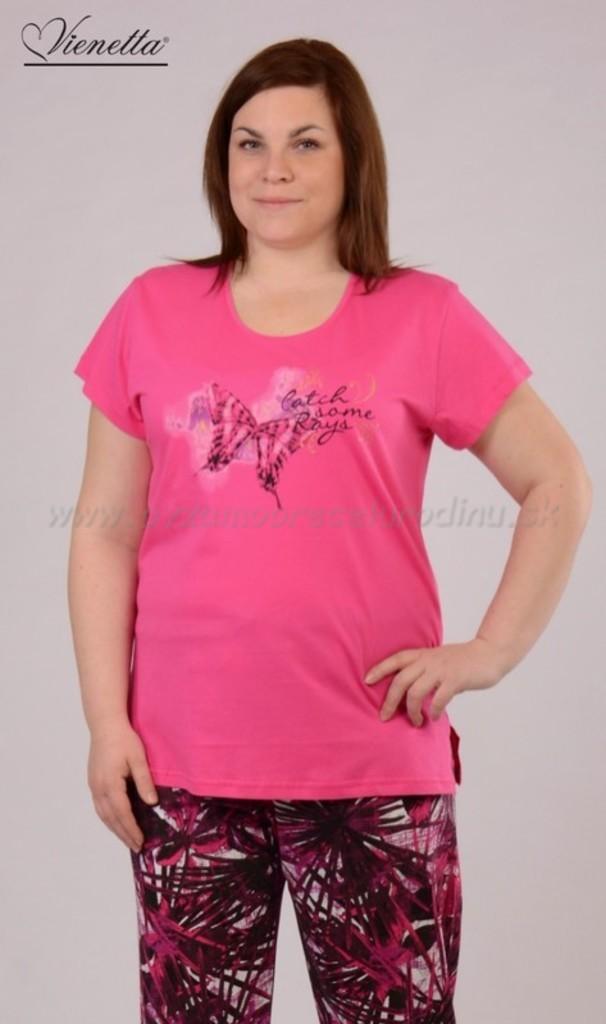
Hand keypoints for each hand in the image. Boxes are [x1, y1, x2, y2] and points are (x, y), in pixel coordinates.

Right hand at [87, 718, 158, 853]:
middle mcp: (98, 788)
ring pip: (103, 814)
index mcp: (110, 783)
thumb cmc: (124, 739)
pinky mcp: (93, 781)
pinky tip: (116, 821)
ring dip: (114, 828)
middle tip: (136, 847)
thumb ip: (144, 781)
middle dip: (123, 834)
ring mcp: (93, 785)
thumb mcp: (139, 758)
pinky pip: (100, 806)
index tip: (140, 842)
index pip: (122, 813)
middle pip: (110, 818)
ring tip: (127, 838)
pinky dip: (108, 818)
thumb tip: (152, 803)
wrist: (105, 725)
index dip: (131, 829)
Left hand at [363, 637, 505, 725]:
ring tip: (415, 721)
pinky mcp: (455, 680)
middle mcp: (428, 661)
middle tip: (384, 717)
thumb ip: (424, 671)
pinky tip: (433, 716)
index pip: (395, 660)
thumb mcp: (437, 659)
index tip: (366, 681)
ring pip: (416, 692)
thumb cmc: (462, 660)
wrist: (488, 654)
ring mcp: (441, 670)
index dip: (380, 669)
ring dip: (411, 711)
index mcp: (422, 655)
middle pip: (400, 681)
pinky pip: (438, 699)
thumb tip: (409, 693)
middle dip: (389, 701)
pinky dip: (433, 710)